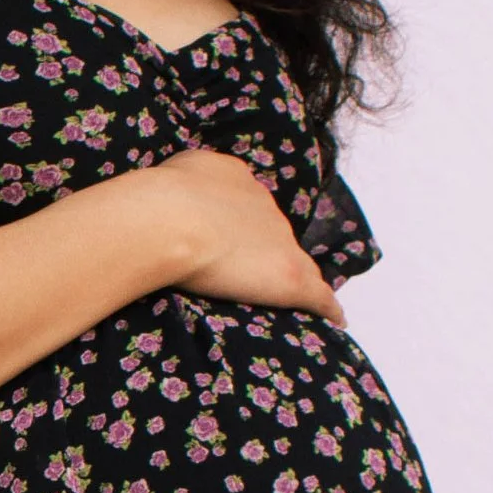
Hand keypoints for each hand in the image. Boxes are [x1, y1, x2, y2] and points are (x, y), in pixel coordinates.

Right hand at [156, 150, 343, 321]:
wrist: (170, 221)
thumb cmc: (159, 199)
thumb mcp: (170, 174)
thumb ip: (184, 181)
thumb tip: (182, 193)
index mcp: (233, 178)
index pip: (245, 201)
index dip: (236, 220)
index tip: (225, 236)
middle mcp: (262, 205)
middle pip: (271, 230)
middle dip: (260, 247)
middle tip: (239, 270)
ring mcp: (281, 240)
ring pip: (296, 259)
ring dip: (287, 273)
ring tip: (278, 294)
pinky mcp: (290, 277)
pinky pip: (318, 294)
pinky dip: (326, 306)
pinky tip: (334, 318)